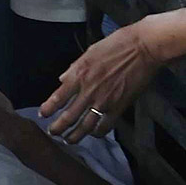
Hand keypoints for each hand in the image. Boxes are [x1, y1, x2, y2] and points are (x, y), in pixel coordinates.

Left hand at [40, 22, 160, 142]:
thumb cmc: (116, 45)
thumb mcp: (89, 52)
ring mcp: (103, 102)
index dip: (48, 109)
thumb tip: (63, 79)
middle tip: (53, 133)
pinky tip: (92, 134)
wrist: (142, 49)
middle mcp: (88, 91)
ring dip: (74, 136)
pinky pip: (104, 127)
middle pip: (68, 117)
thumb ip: (74, 68)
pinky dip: (96, 133)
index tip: (43, 114)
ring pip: (84, 126)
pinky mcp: (119, 108)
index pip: (58, 98)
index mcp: (79, 75)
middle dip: (58, 128)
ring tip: (68, 140)